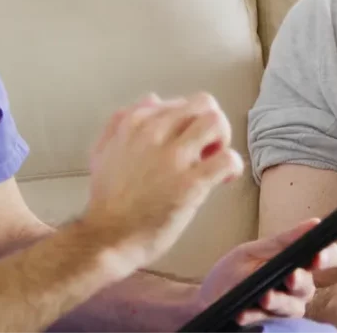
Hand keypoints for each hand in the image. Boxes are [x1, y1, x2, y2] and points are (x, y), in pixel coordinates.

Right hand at [80, 92, 243, 275]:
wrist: (107, 237)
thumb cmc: (106, 199)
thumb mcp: (103, 151)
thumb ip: (121, 122)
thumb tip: (153, 99)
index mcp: (135, 123)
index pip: (178, 103)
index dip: (187, 123)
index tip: (186, 145)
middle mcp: (155, 133)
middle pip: (203, 104)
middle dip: (211, 124)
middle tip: (206, 150)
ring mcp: (174, 157)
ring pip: (216, 123)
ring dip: (223, 141)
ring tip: (214, 161)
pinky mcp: (190, 183)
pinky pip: (227, 160)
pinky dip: (232, 167)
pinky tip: (223, 181)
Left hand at [199, 219, 336, 326]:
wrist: (209, 297)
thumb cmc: (235, 270)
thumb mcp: (254, 251)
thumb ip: (283, 242)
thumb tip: (315, 223)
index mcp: (298, 262)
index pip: (327, 257)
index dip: (328, 256)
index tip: (317, 256)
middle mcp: (297, 287)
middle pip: (309, 285)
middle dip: (300, 280)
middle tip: (290, 276)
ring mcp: (285, 307)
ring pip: (292, 306)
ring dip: (278, 300)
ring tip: (264, 296)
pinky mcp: (269, 324)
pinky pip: (266, 320)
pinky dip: (253, 315)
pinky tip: (242, 312)